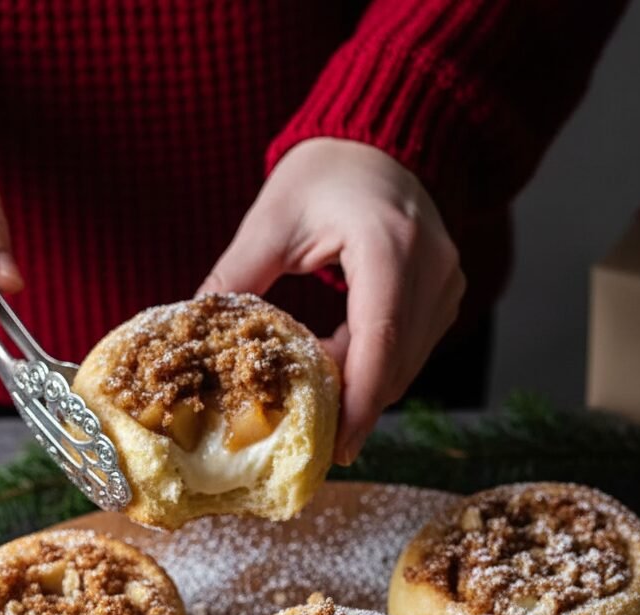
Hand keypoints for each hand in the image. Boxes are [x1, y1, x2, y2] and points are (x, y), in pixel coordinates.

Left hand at [199, 139, 464, 464]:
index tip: (336, 446)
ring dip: (362, 390)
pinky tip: (334, 369)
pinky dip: (373, 368)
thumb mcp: (272, 220)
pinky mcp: (445, 296)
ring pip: (406, 365)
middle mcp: (431, 268)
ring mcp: (445, 284)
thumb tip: (193, 334)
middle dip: (356, 410)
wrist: (380, 142)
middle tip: (314, 444)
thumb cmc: (325, 173)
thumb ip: (236, 278)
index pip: (379, 340)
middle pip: (396, 365)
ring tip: (316, 404)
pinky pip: (409, 350)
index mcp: (389, 244)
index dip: (359, 401)